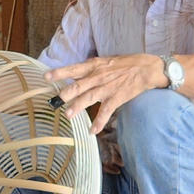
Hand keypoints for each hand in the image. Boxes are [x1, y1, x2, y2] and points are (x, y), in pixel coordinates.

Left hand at [45, 54, 162, 133]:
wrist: (146, 68)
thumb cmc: (125, 64)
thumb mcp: (105, 62)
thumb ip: (90, 69)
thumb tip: (74, 75)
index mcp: (95, 66)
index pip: (74, 69)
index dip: (60, 72)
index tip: (46, 76)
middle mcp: (98, 76)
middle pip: (79, 85)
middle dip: (67, 93)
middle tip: (56, 100)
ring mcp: (107, 88)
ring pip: (90, 97)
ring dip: (78, 107)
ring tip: (68, 115)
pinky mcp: (117, 98)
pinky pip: (106, 112)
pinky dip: (99, 122)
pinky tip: (93, 131)